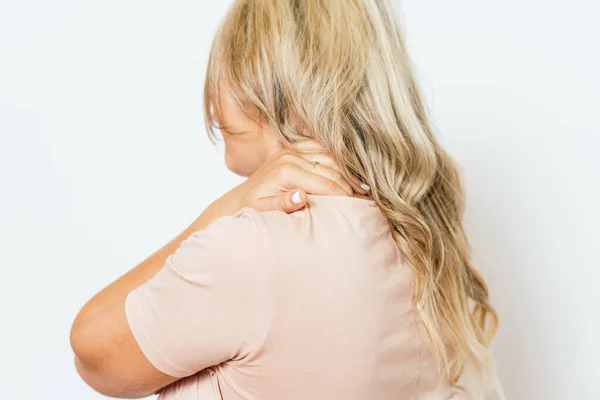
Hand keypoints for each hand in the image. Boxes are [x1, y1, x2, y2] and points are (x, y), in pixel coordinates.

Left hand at [234, 141, 368, 212]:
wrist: (241, 198)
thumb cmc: (253, 208)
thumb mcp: (264, 210)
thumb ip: (282, 204)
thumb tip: (301, 196)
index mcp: (286, 171)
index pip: (325, 183)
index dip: (344, 195)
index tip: (360, 206)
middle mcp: (290, 156)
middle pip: (331, 168)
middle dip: (350, 183)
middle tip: (368, 197)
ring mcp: (292, 149)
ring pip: (330, 156)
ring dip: (347, 170)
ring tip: (363, 185)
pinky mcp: (293, 148)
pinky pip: (321, 148)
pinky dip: (336, 158)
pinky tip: (348, 171)